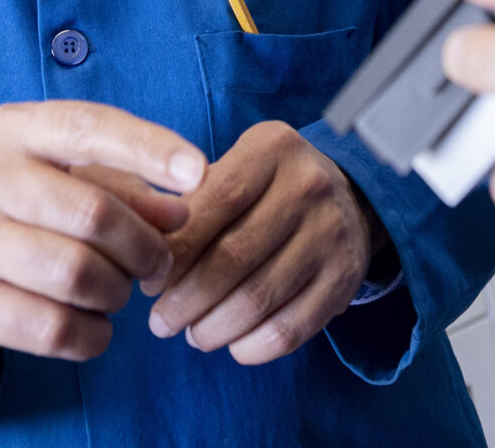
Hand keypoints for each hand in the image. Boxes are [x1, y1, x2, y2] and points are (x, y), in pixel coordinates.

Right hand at [0, 101, 206, 361]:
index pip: (89, 128)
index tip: (199, 172)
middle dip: (144, 247)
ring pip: (77, 275)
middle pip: (93, 214)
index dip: (150, 148)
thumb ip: (121, 186)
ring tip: (118, 292)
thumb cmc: (8, 207)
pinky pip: (52, 328)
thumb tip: (180, 213)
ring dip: (118, 293)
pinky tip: (94, 327)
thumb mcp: (56, 177)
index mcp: (9, 130)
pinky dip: (92, 335)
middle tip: (157, 264)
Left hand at [142, 121, 379, 364]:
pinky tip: (232, 345)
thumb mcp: (236, 168)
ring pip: (259, 298)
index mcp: (272, 149)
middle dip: (186, 300)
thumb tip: (146, 258)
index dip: (176, 248)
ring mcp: (332, 233)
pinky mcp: (346, 278)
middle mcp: (309, 186)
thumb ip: (192, 202)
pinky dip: (253, 347)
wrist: (348, 197)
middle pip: (233, 256)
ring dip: (214, 328)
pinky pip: (292, 328)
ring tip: (192, 335)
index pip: (216, 200)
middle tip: (160, 322)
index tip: (149, 279)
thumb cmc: (267, 188)